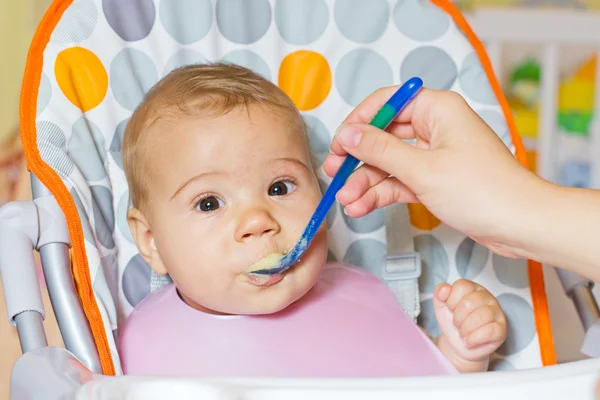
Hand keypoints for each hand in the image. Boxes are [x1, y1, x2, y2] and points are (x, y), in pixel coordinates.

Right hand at [323, 88, 550, 258]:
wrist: (520, 225)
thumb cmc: (482, 190)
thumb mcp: (422, 169)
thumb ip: (380, 150)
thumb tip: (347, 134)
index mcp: (437, 109)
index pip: (386, 103)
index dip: (358, 121)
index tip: (338, 143)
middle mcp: (435, 128)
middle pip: (384, 136)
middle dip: (358, 158)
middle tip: (334, 173)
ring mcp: (434, 156)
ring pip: (389, 163)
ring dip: (366, 182)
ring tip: (346, 200)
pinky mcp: (435, 180)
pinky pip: (400, 182)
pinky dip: (381, 194)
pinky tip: (361, 207)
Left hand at [433, 279, 506, 372]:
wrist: (457, 344)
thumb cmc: (452, 321)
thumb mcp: (441, 305)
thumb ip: (439, 292)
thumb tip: (446, 288)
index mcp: (473, 288)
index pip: (462, 286)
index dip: (451, 300)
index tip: (451, 309)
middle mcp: (487, 297)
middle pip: (470, 302)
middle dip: (458, 317)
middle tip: (457, 324)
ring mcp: (497, 313)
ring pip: (481, 316)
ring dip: (465, 328)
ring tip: (462, 333)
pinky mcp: (501, 330)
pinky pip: (490, 331)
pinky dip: (474, 338)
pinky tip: (469, 341)